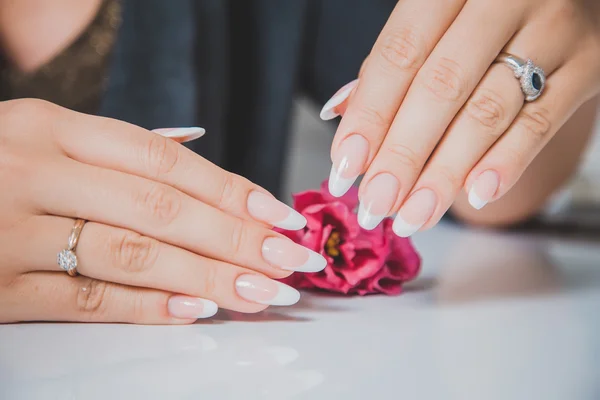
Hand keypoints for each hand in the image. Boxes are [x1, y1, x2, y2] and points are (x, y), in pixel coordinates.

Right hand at [0, 99, 325, 323]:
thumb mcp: (41, 136)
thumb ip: (117, 147)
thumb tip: (197, 149)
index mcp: (50, 125)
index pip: (166, 161)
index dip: (232, 190)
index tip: (282, 217)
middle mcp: (32, 170)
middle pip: (162, 209)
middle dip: (236, 239)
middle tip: (290, 262)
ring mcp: (8, 230)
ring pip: (132, 255)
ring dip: (207, 278)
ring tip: (262, 293)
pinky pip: (82, 300)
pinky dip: (145, 307)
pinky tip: (196, 311)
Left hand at [321, 0, 599, 233]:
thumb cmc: (480, 9)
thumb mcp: (433, 19)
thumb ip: (390, 64)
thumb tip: (339, 114)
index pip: (400, 55)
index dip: (369, 116)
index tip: (346, 168)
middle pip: (440, 88)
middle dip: (402, 156)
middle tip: (375, 203)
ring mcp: (553, 28)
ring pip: (487, 112)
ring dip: (444, 174)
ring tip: (413, 215)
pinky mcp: (589, 63)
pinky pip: (542, 123)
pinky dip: (505, 164)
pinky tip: (474, 195)